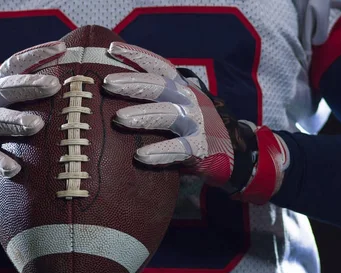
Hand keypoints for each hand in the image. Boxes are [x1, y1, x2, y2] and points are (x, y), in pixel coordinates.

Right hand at [0, 41, 65, 199]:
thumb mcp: (1, 100)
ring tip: (36, 125)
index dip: (36, 54)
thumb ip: (26, 91)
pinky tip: (13, 168)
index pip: (13, 65)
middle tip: (54, 85)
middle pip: (3, 89)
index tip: (61, 48)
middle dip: (29, 86)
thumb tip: (70, 79)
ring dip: (15, 120)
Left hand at [103, 42, 288, 203]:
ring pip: (167, 114)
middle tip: (107, 83)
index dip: (137, 55)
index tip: (112, 48)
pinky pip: (179, 149)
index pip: (158, 66)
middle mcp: (188, 100)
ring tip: (119, 119)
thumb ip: (151, 100)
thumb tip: (109, 95)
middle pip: (159, 86)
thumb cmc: (191, 128)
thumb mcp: (175, 107)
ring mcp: (196, 123)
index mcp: (179, 88)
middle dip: (132, 83)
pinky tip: (141, 156)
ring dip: (142, 115)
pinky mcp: (201, 148)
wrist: (233, 153)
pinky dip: (160, 152)